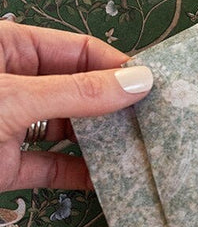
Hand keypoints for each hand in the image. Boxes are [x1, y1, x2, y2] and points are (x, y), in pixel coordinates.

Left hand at [0, 21, 152, 192]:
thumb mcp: (14, 99)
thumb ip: (75, 92)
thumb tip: (135, 82)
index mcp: (9, 49)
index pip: (78, 50)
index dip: (116, 67)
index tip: (152, 86)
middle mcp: (15, 85)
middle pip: (77, 90)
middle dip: (114, 107)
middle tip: (154, 120)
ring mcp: (9, 125)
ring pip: (67, 129)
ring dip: (101, 142)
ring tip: (140, 148)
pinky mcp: (3, 164)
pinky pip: (49, 165)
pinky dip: (77, 172)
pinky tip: (106, 177)